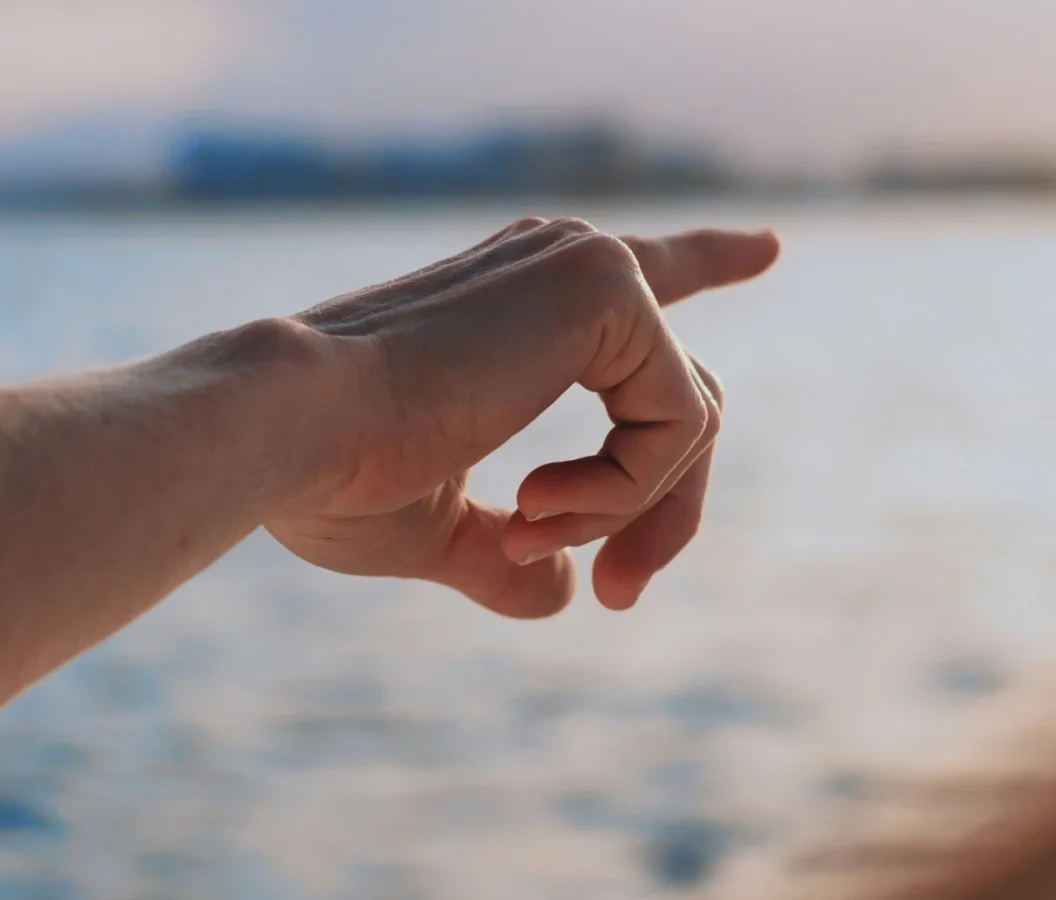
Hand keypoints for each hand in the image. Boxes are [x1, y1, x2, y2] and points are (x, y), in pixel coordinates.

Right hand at [267, 217, 778, 617]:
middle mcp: (562, 262)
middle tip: (619, 598)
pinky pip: (680, 423)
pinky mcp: (610, 289)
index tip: (768, 248)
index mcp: (520, 298)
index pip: (640, 284)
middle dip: (663, 510)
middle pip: (683, 403)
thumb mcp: (436, 528)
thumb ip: (505, 553)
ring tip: (524, 534)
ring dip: (625, 510)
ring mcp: (591, 266)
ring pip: (690, 420)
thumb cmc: (333, 475)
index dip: (708, 261)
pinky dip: (623, 492)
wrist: (287, 432)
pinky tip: (531, 506)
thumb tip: (557, 597)